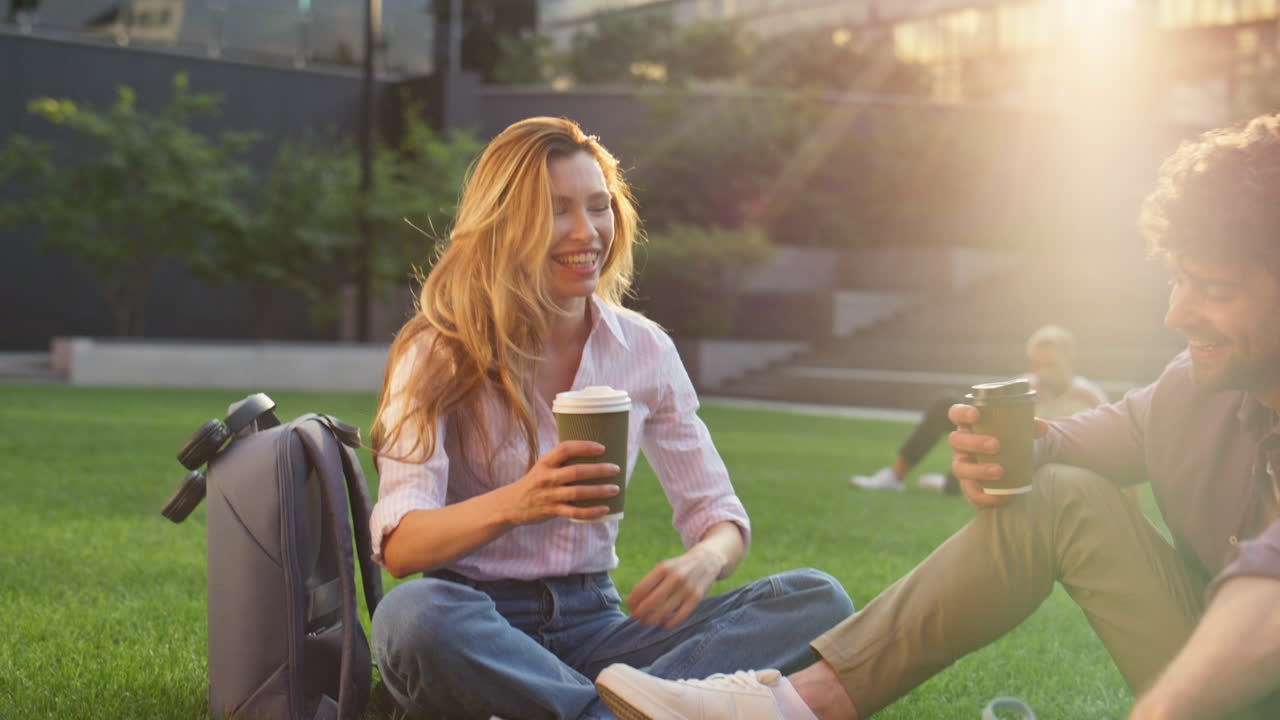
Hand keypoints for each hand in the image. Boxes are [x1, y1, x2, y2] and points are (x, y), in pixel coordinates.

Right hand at [495, 441, 619, 526]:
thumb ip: (562, 462)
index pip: (565, 449)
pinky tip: (605, 509)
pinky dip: (591, 512)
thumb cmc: (535, 482)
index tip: (602, 447)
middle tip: (615, 468)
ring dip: (599, 491)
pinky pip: (574, 513)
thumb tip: (594, 454)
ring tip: (616, 489)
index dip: (584, 446)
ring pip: (578, 493)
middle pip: (576, 472)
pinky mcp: (551, 511)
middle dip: (599, 470)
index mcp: (545, 462)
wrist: (511, 504)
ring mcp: (549, 495)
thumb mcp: (543, 467)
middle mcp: (546, 477)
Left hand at [626, 545, 724, 627]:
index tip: (629, 607)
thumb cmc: (679, 567)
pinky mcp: (697, 598)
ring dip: (652, 620)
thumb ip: (651, 581)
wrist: (707, 560)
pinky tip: (663, 624)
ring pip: (664, 611)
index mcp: (663, 568)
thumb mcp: (665, 567)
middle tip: (635, 618)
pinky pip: (680, 616)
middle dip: (640, 613)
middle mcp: (675, 577)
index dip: (633, 600)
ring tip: (646, 622)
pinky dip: (669, 623)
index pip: (642, 588)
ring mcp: (687, 588)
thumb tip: (634, 602)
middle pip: (651, 602)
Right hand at [947, 404, 1048, 508]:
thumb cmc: (1012, 441)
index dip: (962, 413)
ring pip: (959, 468)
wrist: (1016, 468)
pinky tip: (1001, 496)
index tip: (976, 414)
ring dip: (978, 470)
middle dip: (974, 443)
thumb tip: (1042, 427)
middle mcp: (961, 446)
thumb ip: (1030, 426)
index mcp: (969, 426)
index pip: (956, 414)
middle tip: (996, 445)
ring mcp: (963, 466)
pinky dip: (985, 496)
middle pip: (956, 441)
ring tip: (1000, 471)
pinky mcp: (969, 487)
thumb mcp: (1021, 431)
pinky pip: (971, 493)